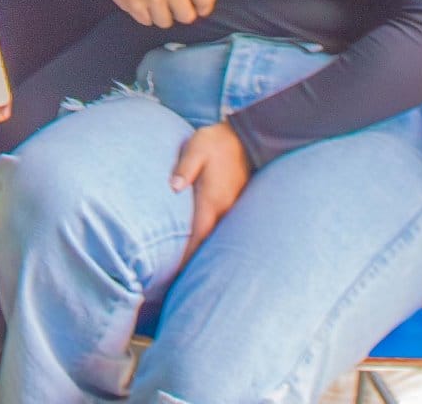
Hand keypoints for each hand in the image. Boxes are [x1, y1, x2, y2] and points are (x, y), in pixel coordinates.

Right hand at [94, 0, 216, 27]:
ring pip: (166, 22)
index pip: (205, 0)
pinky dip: (145, 15)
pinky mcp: (133, 6)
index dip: (203, 7)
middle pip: (187, 17)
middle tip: (173, 4)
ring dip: (162, 15)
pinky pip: (147, 21)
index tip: (197, 6)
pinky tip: (141, 1)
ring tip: (155, 2)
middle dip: (181, 12)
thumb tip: (199, 6)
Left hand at [171, 122, 251, 266]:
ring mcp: (232, 209)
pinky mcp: (235, 205)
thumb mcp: (197, 148)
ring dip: (204, 254)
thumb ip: (185, 168)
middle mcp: (224, 210)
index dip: (186, 257)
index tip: (175, 275)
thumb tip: (173, 187)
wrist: (247, 138)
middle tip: (176, 282)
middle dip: (194, 263)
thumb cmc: (216, 143)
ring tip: (188, 273)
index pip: (197, 236)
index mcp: (212, 200)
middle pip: (207, 244)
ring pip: (216, 239)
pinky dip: (212, 241)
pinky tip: (203, 248)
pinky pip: (222, 229)